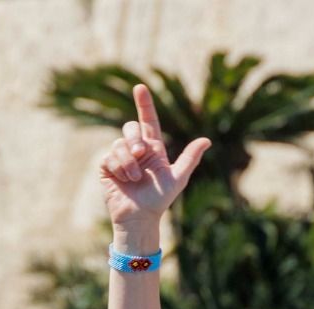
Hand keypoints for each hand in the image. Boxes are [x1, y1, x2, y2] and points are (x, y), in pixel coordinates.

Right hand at [99, 84, 210, 229]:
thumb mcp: (177, 178)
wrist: (140, 216)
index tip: (140, 87)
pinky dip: (118, 168)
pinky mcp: (107, 167)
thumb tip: (207, 140)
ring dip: (128, 161)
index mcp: (153, 149)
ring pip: (119, 144)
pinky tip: (124, 180)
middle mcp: (136, 150)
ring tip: (135, 178)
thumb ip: (190, 158)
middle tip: (140, 154)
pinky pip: (109, 157)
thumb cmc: (160, 199)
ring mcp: (120, 157)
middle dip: (134, 138)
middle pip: (130, 128)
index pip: (148, 121)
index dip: (144, 104)